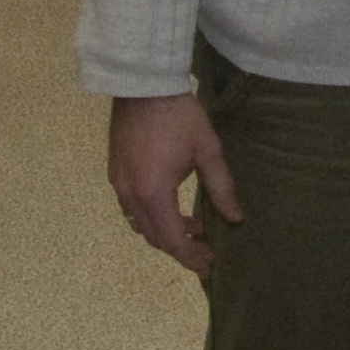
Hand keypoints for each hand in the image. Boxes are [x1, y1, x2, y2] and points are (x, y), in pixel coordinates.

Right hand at [108, 93, 240, 277]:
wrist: (144, 84)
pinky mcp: (114, 172)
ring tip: (192, 224)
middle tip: (205, 247)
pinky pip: (131, 207)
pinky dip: (151, 215)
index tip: (208, 265)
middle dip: (180, 247)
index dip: (190, 257)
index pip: (172, 239)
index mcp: (154, 193)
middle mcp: (130, 195)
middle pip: (154, 237)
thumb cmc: (180, 116)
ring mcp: (118, 184)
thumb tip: (235, 218)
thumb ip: (221, 188)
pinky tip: (170, 203)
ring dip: (165, 230)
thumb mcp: (207, 150)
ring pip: (140, 224)